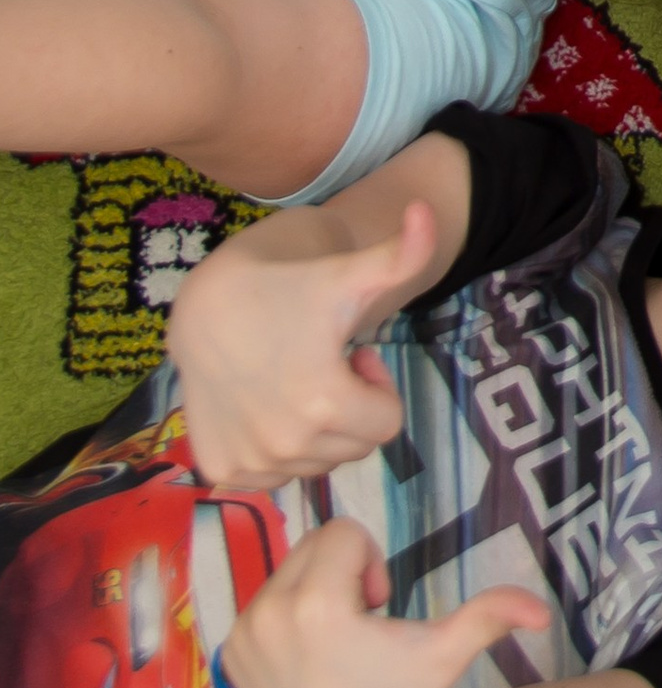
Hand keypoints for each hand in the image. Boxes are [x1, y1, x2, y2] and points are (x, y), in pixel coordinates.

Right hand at [167, 200, 434, 487]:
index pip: (387, 425)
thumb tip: (427, 211)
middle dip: (351, 408)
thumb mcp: (350, 273)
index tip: (354, 355)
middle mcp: (283, 445)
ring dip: (316, 429)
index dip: (378, 387)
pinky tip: (263, 404)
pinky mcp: (222, 469)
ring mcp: (249, 463)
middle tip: (325, 365)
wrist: (208, 301)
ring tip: (293, 379)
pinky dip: (277, 449)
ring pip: (315, 464)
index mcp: (323, 404)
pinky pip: (274, 477)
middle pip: (352, 447)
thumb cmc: (289, 286)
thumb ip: (402, 253)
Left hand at [218, 518, 548, 687]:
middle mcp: (267, 615)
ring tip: (338, 640)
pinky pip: (265, 598)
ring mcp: (243, 637)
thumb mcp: (449, 651)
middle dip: (346, 571)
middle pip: (315, 545)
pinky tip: (311, 653)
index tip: (380, 606)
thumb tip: (544, 614)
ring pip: (289, 569)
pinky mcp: (230, 654)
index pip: (344, 533)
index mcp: (315, 606)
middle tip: (364, 622)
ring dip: (318, 589)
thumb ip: (492, 616)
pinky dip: (289, 613)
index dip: (373, 563)